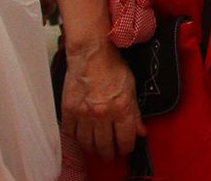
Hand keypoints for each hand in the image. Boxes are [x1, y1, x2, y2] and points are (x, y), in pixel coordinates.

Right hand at [61, 40, 143, 159]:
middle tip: (110, 156)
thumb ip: (135, 113)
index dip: (126, 148)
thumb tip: (141, 132)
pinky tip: (80, 138)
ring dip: (92, 149)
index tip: (126, 150)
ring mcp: (83, 114)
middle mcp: (102, 115)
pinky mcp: (69, 110)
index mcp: (121, 109)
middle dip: (109, 153)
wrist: (91, 55)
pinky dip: (76, 138)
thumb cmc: (114, 68)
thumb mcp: (132, 89)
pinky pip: (71, 133)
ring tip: (96, 150)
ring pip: (87, 142)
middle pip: (104, 145)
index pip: (125, 139)